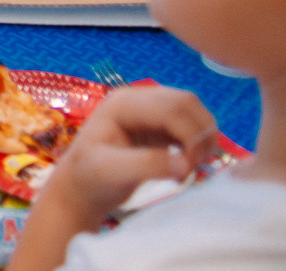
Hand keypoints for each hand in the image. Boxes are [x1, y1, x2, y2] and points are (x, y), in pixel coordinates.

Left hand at [37, 85, 218, 225]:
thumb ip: (147, 165)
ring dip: (203, 137)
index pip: (171, 108)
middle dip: (200, 134)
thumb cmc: (90, 178)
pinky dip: (199, 141)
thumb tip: (186, 163)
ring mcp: (149, 110)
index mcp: (123, 104)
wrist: (82, 185)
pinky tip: (190, 163)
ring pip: (192, 111)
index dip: (190, 135)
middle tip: (195, 167)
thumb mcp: (113, 172)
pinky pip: (191, 124)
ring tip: (193, 166)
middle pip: (187, 103)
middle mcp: (138, 99)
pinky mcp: (159, 125)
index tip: (191, 167)